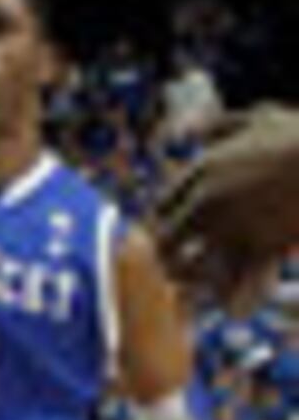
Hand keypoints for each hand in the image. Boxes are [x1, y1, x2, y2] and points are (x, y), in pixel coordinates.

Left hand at [154, 101, 298, 307]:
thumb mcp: (258, 117)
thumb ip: (221, 126)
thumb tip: (194, 133)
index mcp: (202, 170)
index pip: (159, 206)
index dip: (163, 224)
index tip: (172, 235)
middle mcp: (206, 199)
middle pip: (164, 240)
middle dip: (170, 256)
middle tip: (184, 269)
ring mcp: (230, 225)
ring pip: (186, 265)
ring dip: (193, 279)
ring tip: (204, 289)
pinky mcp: (260, 247)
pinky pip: (227, 280)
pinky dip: (226, 294)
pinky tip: (233, 302)